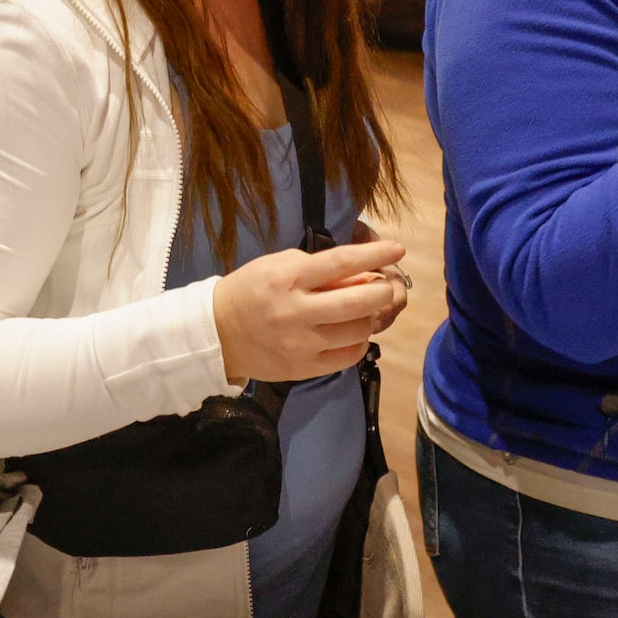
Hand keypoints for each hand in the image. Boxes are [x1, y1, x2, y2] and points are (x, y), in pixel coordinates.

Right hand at [212, 239, 406, 383]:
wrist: (218, 333)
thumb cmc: (252, 291)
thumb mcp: (279, 266)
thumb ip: (318, 268)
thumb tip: (362, 275)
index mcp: (288, 279)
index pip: (340, 263)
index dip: (374, 254)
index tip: (398, 249)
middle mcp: (296, 312)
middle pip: (358, 302)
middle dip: (382, 291)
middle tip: (386, 286)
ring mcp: (301, 344)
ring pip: (358, 331)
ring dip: (369, 318)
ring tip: (361, 311)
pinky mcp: (303, 368)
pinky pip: (348, 356)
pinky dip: (359, 342)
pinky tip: (351, 333)